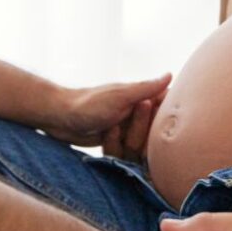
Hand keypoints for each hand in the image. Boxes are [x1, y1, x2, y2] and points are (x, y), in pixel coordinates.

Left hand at [41, 74, 170, 146]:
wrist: (61, 117)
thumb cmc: (89, 103)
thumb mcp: (120, 96)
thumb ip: (146, 88)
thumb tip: (170, 75)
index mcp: (142, 99)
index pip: (167, 110)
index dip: (164, 119)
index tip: (152, 120)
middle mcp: (138, 115)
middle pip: (154, 135)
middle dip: (138, 133)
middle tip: (118, 122)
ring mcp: (127, 130)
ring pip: (140, 147)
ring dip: (124, 141)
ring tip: (109, 128)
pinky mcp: (117, 143)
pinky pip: (125, 154)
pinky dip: (113, 146)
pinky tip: (103, 136)